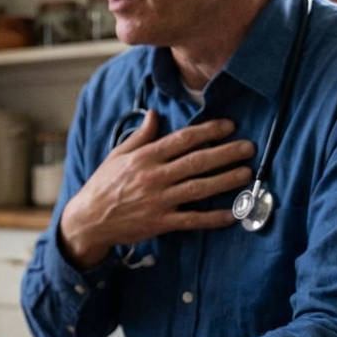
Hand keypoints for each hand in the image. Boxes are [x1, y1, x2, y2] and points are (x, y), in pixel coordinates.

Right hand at [59, 111, 254, 267]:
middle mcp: (154, 177)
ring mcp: (158, 201)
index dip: (208, 131)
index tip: (229, 126)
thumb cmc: (103, 185)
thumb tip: (155, 113)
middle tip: (248, 147)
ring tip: (246, 173)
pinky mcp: (160, 223)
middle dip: (225, 153)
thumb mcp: (117, 155)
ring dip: (225, 180)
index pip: (182, 140)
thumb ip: (140, 135)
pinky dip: (213, 218)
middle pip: (196, 162)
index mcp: (144, 157)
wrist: (89, 219)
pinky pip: (192, 220)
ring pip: (198, 188)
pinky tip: (232, 214)